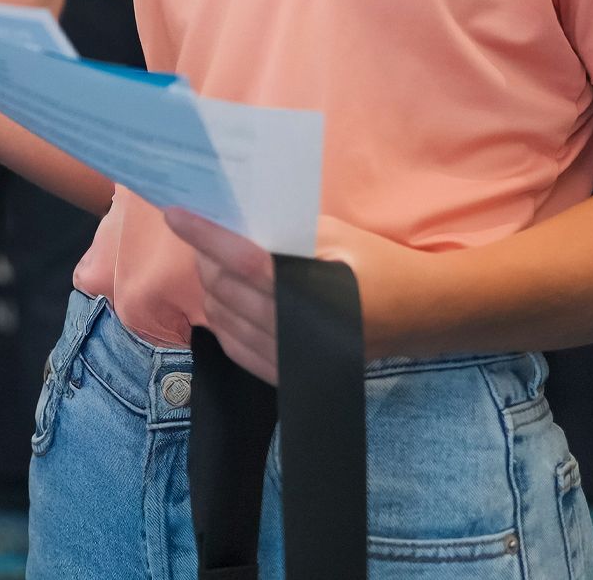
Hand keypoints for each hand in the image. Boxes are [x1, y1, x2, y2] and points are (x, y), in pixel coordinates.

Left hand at [163, 208, 434, 382]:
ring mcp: (296, 360)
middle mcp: (305, 331)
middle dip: (205, 259)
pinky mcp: (290, 376)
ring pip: (224, 320)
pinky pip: (236, 349)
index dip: (207, 236)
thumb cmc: (374, 263)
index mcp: (319, 290)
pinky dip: (220, 321)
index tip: (176, 214)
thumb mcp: (335, 233)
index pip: (247, 261)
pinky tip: (221, 300)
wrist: (417, 313)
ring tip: (212, 264)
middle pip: (229, 290)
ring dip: (209, 289)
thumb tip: (228, 220)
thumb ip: (284, 229)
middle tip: (200, 235)